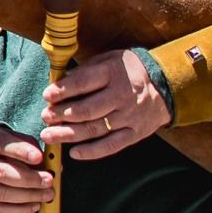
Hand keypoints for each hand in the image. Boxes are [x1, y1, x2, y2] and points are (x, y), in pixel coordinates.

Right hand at [0, 123, 51, 212]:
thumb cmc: (4, 150)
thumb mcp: (15, 140)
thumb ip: (33, 150)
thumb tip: (55, 167)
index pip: (1, 144)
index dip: (21, 151)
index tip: (39, 157)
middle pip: (0, 173)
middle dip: (29, 179)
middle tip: (49, 181)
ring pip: (0, 193)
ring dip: (28, 196)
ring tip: (47, 195)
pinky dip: (19, 211)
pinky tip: (35, 205)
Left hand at [41, 49, 170, 159]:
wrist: (166, 84)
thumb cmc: (129, 70)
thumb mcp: (108, 59)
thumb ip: (86, 70)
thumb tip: (60, 81)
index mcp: (113, 74)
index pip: (84, 82)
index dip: (63, 90)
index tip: (47, 95)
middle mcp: (121, 97)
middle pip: (87, 109)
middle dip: (62, 115)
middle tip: (45, 116)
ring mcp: (129, 117)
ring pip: (96, 129)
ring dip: (69, 134)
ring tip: (48, 135)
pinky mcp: (135, 133)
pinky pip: (112, 145)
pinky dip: (93, 151)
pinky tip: (74, 153)